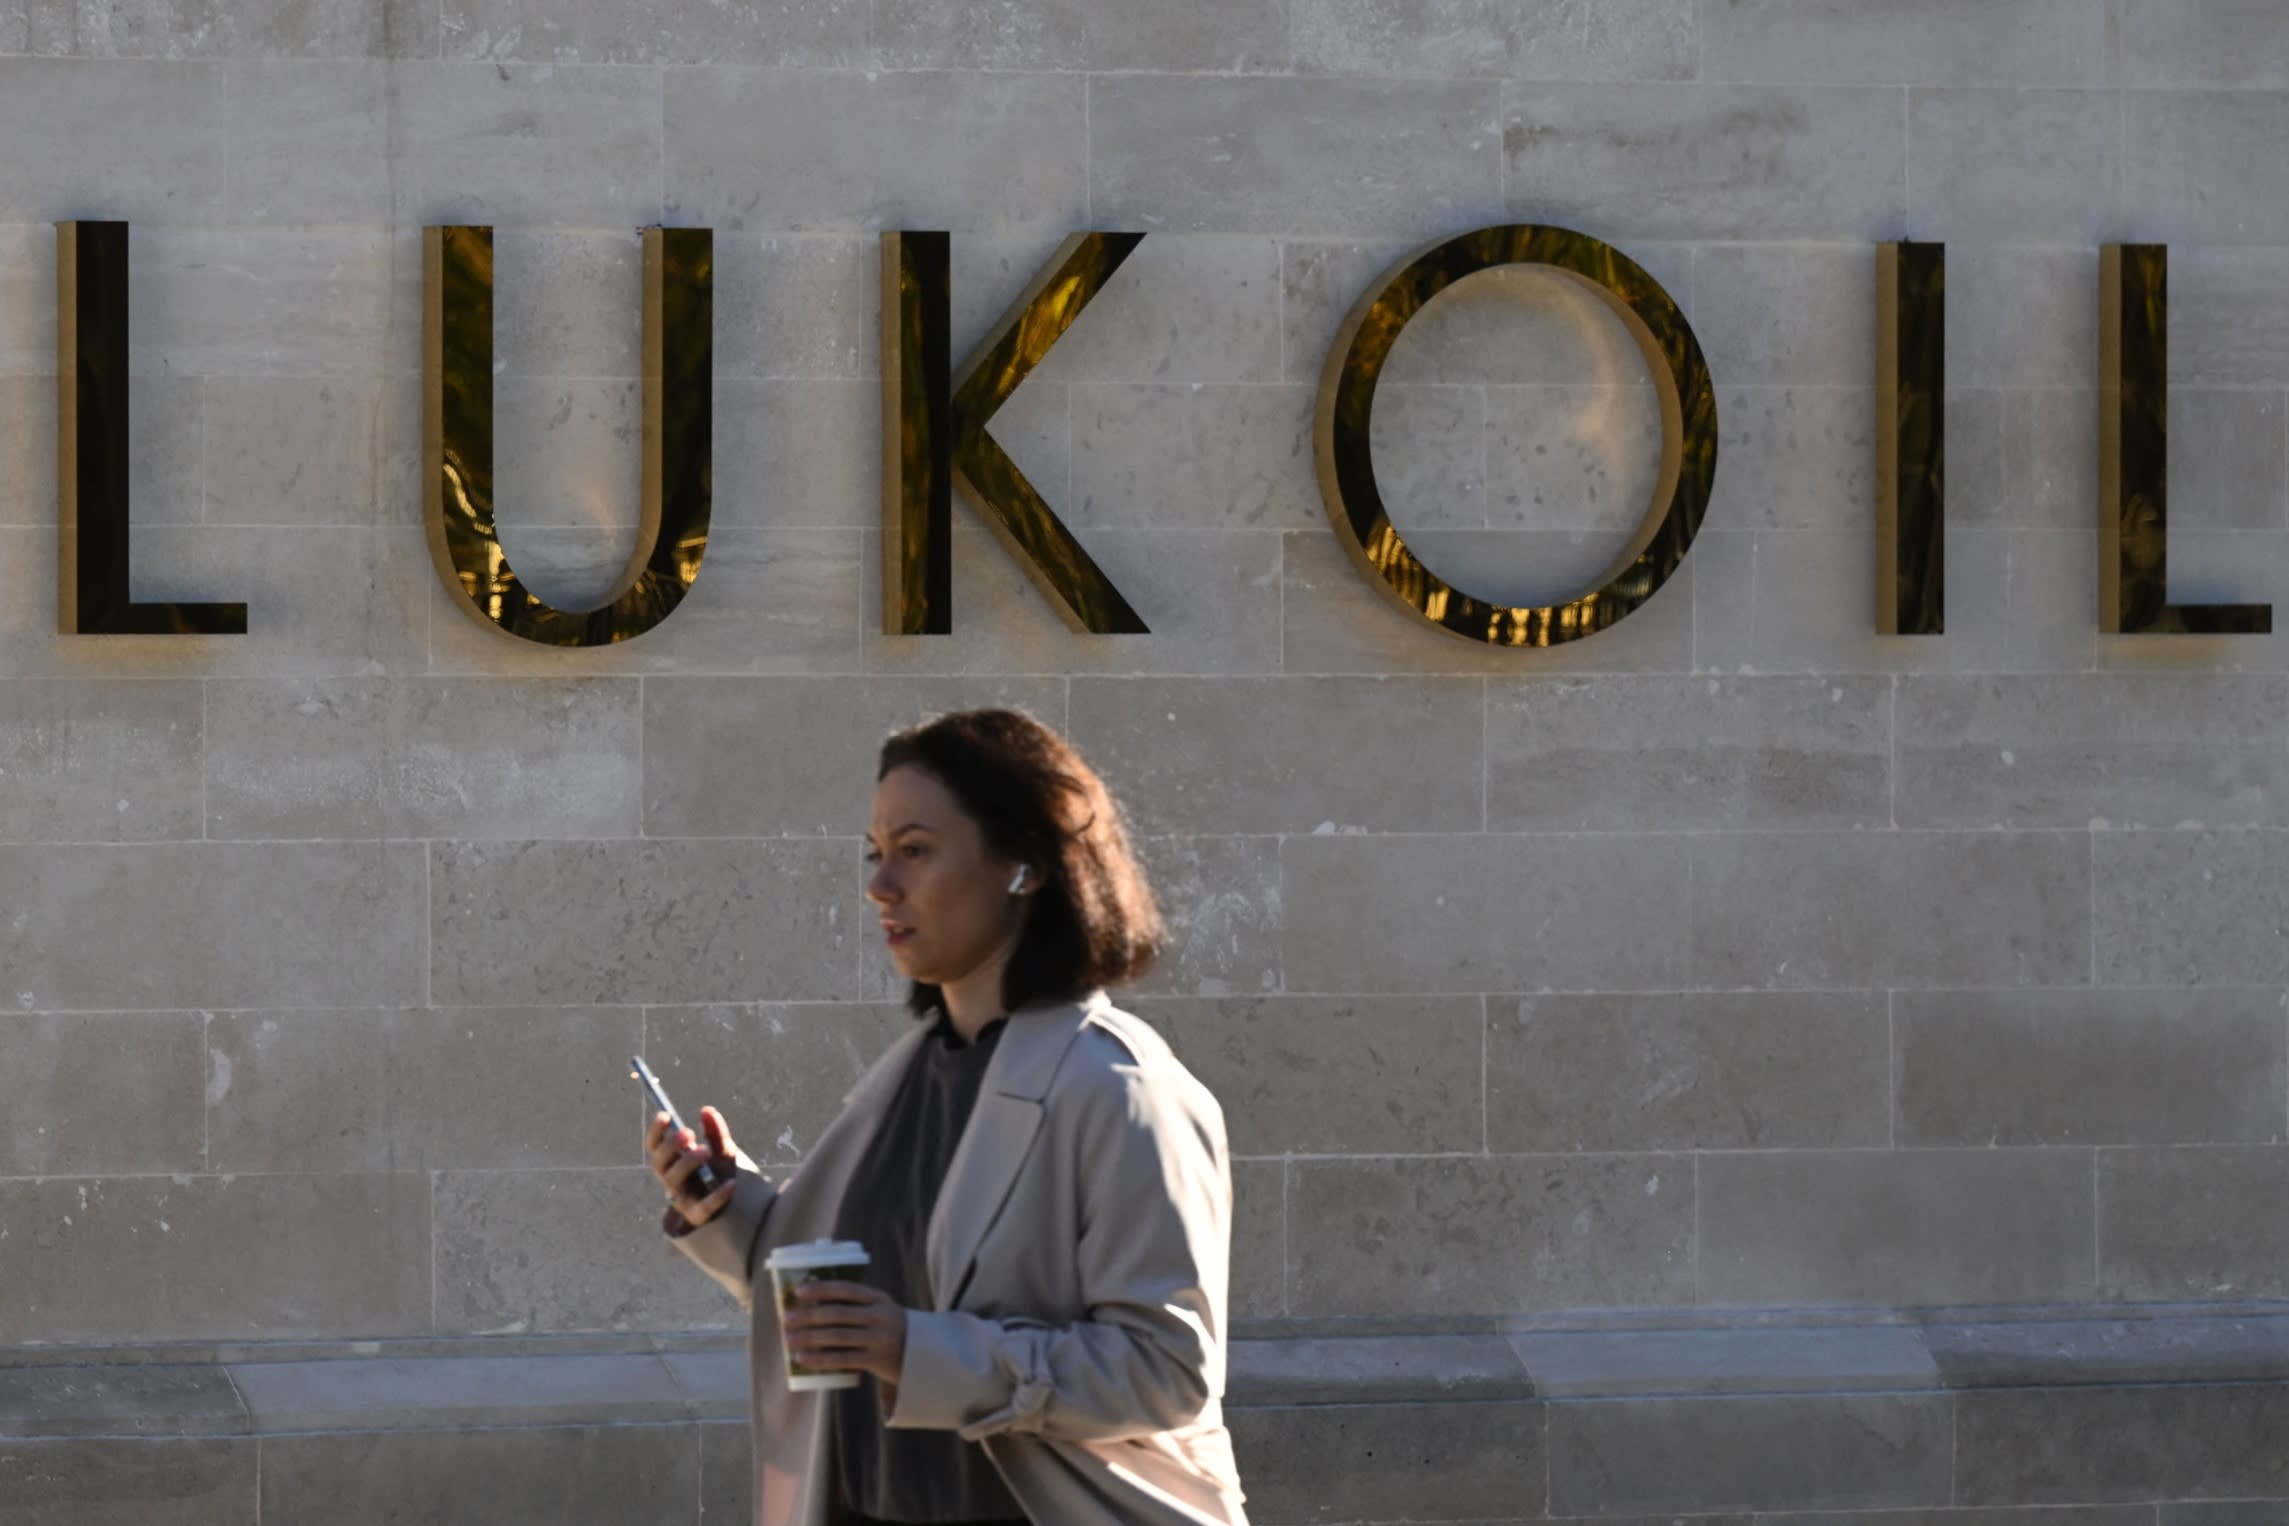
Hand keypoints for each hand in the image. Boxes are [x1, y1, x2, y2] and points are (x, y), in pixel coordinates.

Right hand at [645, 1105, 739, 1228]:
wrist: (741, 1205)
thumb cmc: (723, 1174)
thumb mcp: (722, 1151)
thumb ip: (715, 1132)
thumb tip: (707, 1110)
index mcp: (673, 1163)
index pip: (655, 1146)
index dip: (656, 1131)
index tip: (666, 1114)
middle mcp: (672, 1180)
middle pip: (659, 1163)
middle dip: (670, 1146)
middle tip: (687, 1133)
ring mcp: (683, 1199)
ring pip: (673, 1182)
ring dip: (686, 1163)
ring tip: (706, 1150)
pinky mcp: (699, 1216)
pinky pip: (703, 1207)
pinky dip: (717, 1196)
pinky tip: (731, 1184)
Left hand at [782, 1281, 908, 1386]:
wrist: (923, 1355)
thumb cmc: (890, 1329)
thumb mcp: (881, 1311)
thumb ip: (856, 1307)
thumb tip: (810, 1308)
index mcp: (879, 1298)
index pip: (846, 1289)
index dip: (821, 1289)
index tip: (798, 1291)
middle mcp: (880, 1316)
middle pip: (838, 1314)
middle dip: (809, 1316)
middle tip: (786, 1319)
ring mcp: (879, 1339)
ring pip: (837, 1337)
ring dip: (809, 1338)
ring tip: (789, 1341)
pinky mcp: (877, 1360)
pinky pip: (843, 1359)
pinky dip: (820, 1359)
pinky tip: (803, 1360)